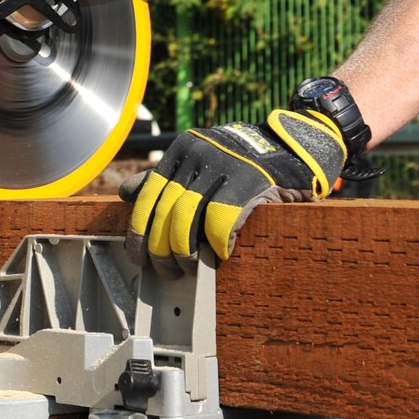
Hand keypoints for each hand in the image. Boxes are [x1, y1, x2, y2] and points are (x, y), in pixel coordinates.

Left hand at [121, 109, 348, 268]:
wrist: (292, 148)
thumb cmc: (241, 162)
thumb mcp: (199, 160)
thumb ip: (164, 177)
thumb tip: (126, 193)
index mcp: (182, 149)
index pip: (148, 195)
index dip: (139, 231)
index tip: (138, 256)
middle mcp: (198, 155)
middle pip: (166, 214)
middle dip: (161, 250)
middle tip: (167, 271)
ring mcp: (222, 168)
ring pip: (187, 223)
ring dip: (184, 254)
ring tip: (189, 269)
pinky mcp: (247, 185)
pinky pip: (219, 225)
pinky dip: (216, 246)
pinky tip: (221, 255)